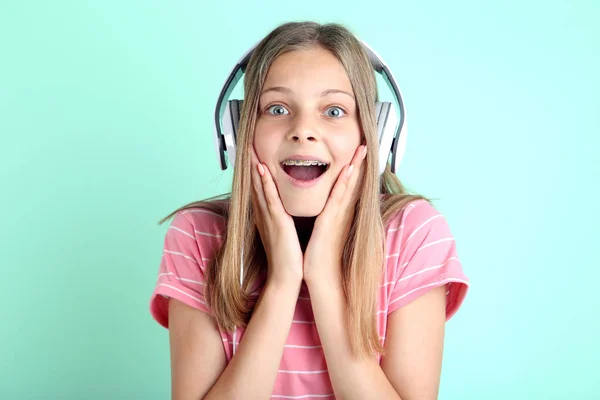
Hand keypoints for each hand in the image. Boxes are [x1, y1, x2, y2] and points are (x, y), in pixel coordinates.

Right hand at [250, 147, 303, 286]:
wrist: (286, 277)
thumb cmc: (287, 257)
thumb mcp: (283, 232)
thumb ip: (282, 219)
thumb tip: (284, 210)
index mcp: (267, 215)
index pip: (260, 187)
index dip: (256, 169)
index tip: (255, 152)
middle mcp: (264, 213)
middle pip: (256, 183)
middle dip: (252, 163)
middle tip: (248, 143)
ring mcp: (268, 217)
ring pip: (260, 186)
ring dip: (255, 166)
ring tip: (251, 148)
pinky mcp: (276, 222)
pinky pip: (270, 198)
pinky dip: (265, 183)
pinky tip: (262, 169)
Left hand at [303, 145, 367, 285]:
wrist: (323, 278)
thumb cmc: (323, 257)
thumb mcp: (327, 233)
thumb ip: (329, 219)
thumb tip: (329, 210)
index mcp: (340, 214)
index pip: (349, 186)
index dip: (355, 168)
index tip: (358, 152)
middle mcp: (343, 213)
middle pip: (354, 182)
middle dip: (359, 162)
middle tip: (365, 143)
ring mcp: (339, 217)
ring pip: (349, 186)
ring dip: (356, 167)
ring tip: (361, 148)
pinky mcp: (331, 222)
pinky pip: (338, 199)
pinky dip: (344, 184)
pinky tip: (349, 170)